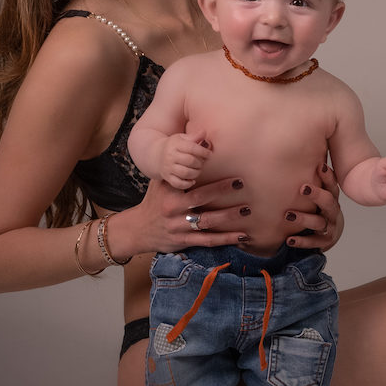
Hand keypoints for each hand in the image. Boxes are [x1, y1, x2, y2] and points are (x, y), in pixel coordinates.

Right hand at [127, 176, 251, 253]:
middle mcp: (174, 211)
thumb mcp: (161, 183)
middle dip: (222, 192)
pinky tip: (241, 236)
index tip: (233, 175)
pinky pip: (207, 241)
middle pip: (201, 200)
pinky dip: (225, 240)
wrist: (138, 229)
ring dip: (228, 217)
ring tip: (247, 211)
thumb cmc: (154, 201)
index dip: (213, 181)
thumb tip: (200, 144)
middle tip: (243, 184)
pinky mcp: (184, 241)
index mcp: (170, 194)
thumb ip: (178, 166)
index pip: (193, 185)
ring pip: (207, 222)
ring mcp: (179, 228)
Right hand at [158, 134, 210, 189]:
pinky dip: (187, 184)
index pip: (192, 148)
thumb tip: (204, 132)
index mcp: (175, 144)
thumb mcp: (181, 138)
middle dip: (200, 163)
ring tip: (198, 170)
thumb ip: (194, 136)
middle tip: (202, 163)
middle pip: (190, 161)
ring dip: (196, 173)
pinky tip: (192, 180)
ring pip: (185, 173)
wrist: (155, 155)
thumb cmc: (173, 146)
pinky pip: (178, 184)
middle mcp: (170, 156)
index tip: (209, 154)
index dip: (203, 152)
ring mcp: (168, 168)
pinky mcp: (167, 177)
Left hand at [285, 163, 344, 250]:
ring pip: (318, 222)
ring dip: (303, 218)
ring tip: (288, 215)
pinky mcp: (324, 242)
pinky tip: (288, 240)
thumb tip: (288, 152)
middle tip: (302, 188)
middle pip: (328, 202)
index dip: (328, 176)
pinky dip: (301, 241)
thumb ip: (308, 178)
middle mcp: (332, 211)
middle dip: (316, 194)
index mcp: (330, 197)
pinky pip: (313, 242)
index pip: (331, 185)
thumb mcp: (317, 193)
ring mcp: (329, 227)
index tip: (320, 166)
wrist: (326, 235)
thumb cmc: (317, 208)